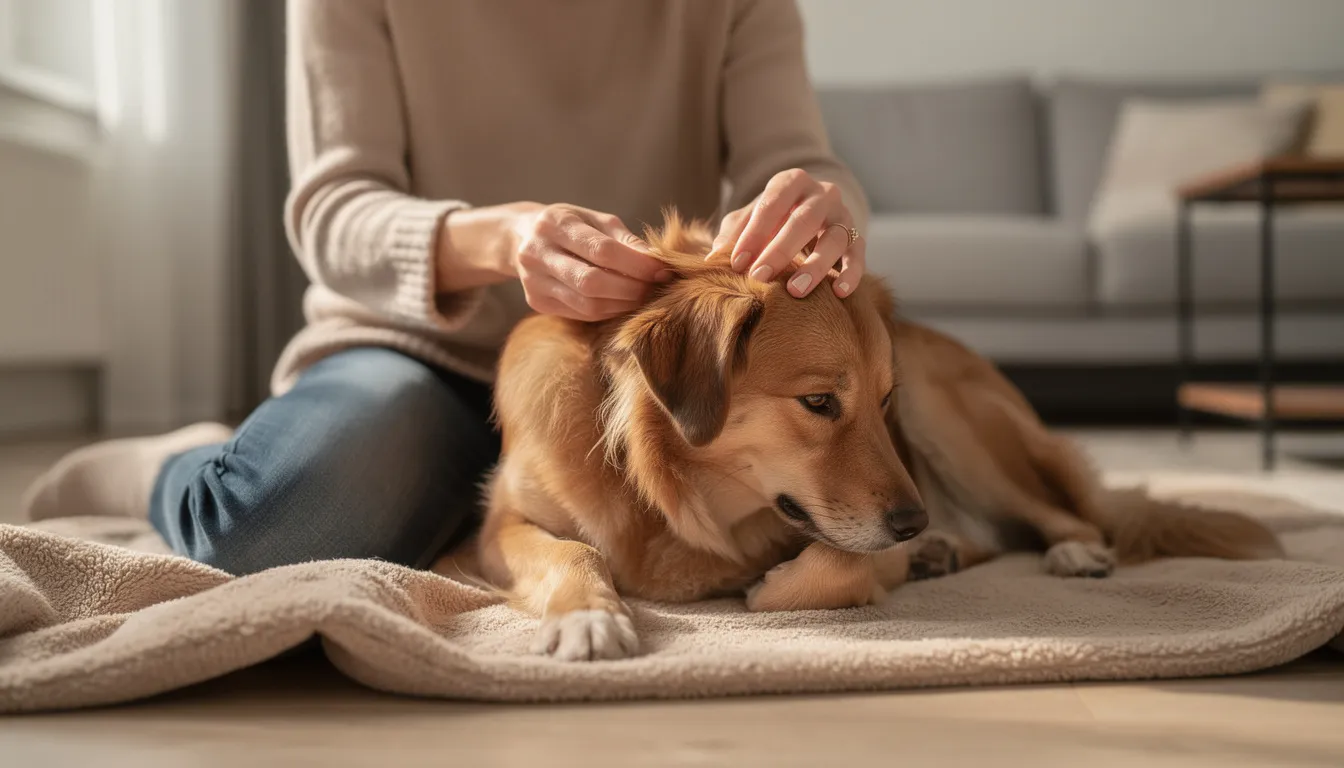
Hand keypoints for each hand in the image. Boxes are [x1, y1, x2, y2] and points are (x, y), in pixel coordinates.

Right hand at [512, 203, 670, 321]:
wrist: (522, 238)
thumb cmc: (571, 225)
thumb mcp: (596, 220)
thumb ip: (625, 239)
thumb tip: (656, 262)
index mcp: (555, 223)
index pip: (601, 250)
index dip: (636, 264)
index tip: (662, 270)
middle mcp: (538, 252)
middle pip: (591, 281)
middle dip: (630, 288)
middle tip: (654, 288)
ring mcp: (533, 281)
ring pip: (586, 304)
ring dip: (621, 304)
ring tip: (641, 296)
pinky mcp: (536, 302)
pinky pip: (580, 314)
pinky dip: (607, 311)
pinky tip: (620, 302)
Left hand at [713, 169, 864, 298]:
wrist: (812, 214)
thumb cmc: (773, 219)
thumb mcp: (750, 219)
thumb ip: (733, 234)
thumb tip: (713, 259)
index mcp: (791, 182)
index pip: (772, 203)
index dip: (754, 233)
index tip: (737, 263)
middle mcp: (821, 194)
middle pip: (803, 220)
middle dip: (780, 250)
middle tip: (760, 277)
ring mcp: (842, 215)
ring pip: (833, 239)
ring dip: (815, 266)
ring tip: (796, 290)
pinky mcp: (857, 238)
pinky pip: (858, 255)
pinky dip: (851, 274)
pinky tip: (839, 293)